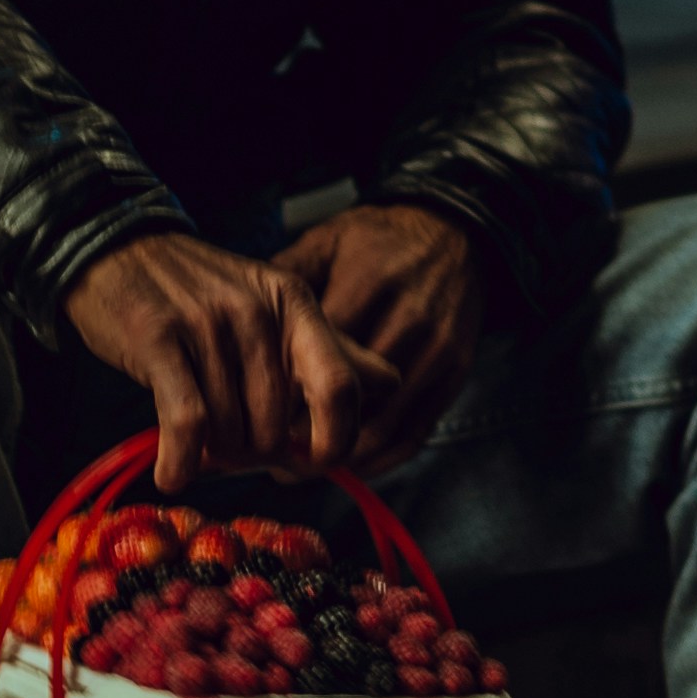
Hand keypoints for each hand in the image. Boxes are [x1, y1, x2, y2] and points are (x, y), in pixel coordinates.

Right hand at [68, 229, 392, 487]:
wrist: (114, 251)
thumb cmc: (195, 292)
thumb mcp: (272, 307)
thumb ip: (329, 349)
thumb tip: (390, 384)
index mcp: (295, 305)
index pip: (342, 387)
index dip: (335, 439)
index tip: (314, 459)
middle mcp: (258, 313)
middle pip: (277, 426)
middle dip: (254, 455)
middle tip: (230, 447)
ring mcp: (208, 324)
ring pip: (230, 430)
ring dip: (212, 455)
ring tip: (197, 443)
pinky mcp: (159, 340)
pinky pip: (186, 422)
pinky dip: (181, 461)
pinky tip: (172, 473)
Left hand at [274, 205, 482, 456]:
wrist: (452, 233)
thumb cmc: (379, 238)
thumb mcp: (328, 241)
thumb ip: (286, 279)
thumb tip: (240, 322)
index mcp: (367, 286)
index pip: (316, 358)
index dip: (281, 395)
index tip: (249, 415)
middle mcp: (406, 321)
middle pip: (348, 400)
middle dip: (305, 434)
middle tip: (266, 453)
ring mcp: (436, 352)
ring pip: (380, 427)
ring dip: (338, 456)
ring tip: (301, 464)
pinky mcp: (455, 375)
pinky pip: (414, 434)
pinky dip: (378, 460)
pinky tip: (346, 464)